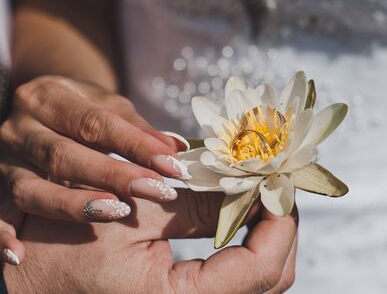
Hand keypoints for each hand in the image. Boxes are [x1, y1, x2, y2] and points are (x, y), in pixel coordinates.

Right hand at [0, 75, 188, 264]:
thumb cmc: (83, 109)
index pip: (95, 124)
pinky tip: (20, 255)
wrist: (43, 105)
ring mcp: (5, 159)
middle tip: (156, 191)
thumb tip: (177, 149)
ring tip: (117, 213)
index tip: (173, 166)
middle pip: (63, 156)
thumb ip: (140, 130)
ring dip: (73, 205)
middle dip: (113, 176)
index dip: (137, 146)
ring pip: (32, 188)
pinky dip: (3, 235)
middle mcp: (20, 127)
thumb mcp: (109, 107)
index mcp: (50, 97)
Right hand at [3, 191, 297, 292]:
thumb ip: (198, 203)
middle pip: (272, 276)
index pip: (261, 268)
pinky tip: (237, 212)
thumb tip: (247, 187)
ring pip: (260, 278)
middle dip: (280, 226)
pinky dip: (248, 241)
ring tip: (257, 192)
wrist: (33, 277)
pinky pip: (238, 274)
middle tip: (273, 183)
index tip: (279, 182)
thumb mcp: (132, 210)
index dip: (279, 221)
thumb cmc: (64, 247)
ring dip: (267, 232)